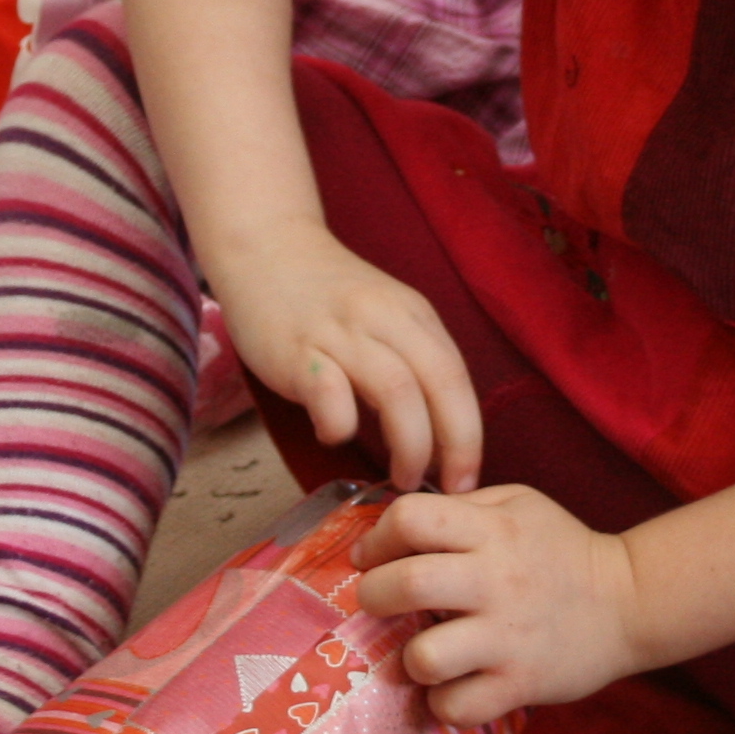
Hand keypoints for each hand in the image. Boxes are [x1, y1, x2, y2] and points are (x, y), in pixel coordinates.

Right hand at [205, 217, 480, 489]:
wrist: (265, 247)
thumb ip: (410, 361)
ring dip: (408, 443)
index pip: (457, 376)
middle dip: (453, 444)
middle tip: (447, 486)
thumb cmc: (326, 296)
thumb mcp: (384, 316)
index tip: (467, 477)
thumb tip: (435, 435)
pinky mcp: (296, 350)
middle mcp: (384, 319)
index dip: (469, 433)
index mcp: (413, 314)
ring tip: (402, 478)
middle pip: (438, 382)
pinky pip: (329, 392)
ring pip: (396, 390)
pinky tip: (333, 435)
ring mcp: (340, 333)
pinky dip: (339, 424)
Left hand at [353, 485, 642, 723]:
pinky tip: (453, 687)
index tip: (372, 556)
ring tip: (423, 653)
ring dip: (410, 658)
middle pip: (407, 584)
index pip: (411, 517)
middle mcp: (497, 581)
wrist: (631, 603)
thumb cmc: (563, 551)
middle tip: (379, 603)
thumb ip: (463, 507)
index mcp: (494, 530)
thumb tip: (395, 522)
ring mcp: (508, 638)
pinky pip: (456, 707)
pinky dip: (444, 703)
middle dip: (373, 595)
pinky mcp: (520, 684)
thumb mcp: (520, 504)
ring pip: (425, 657)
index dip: (378, 536)